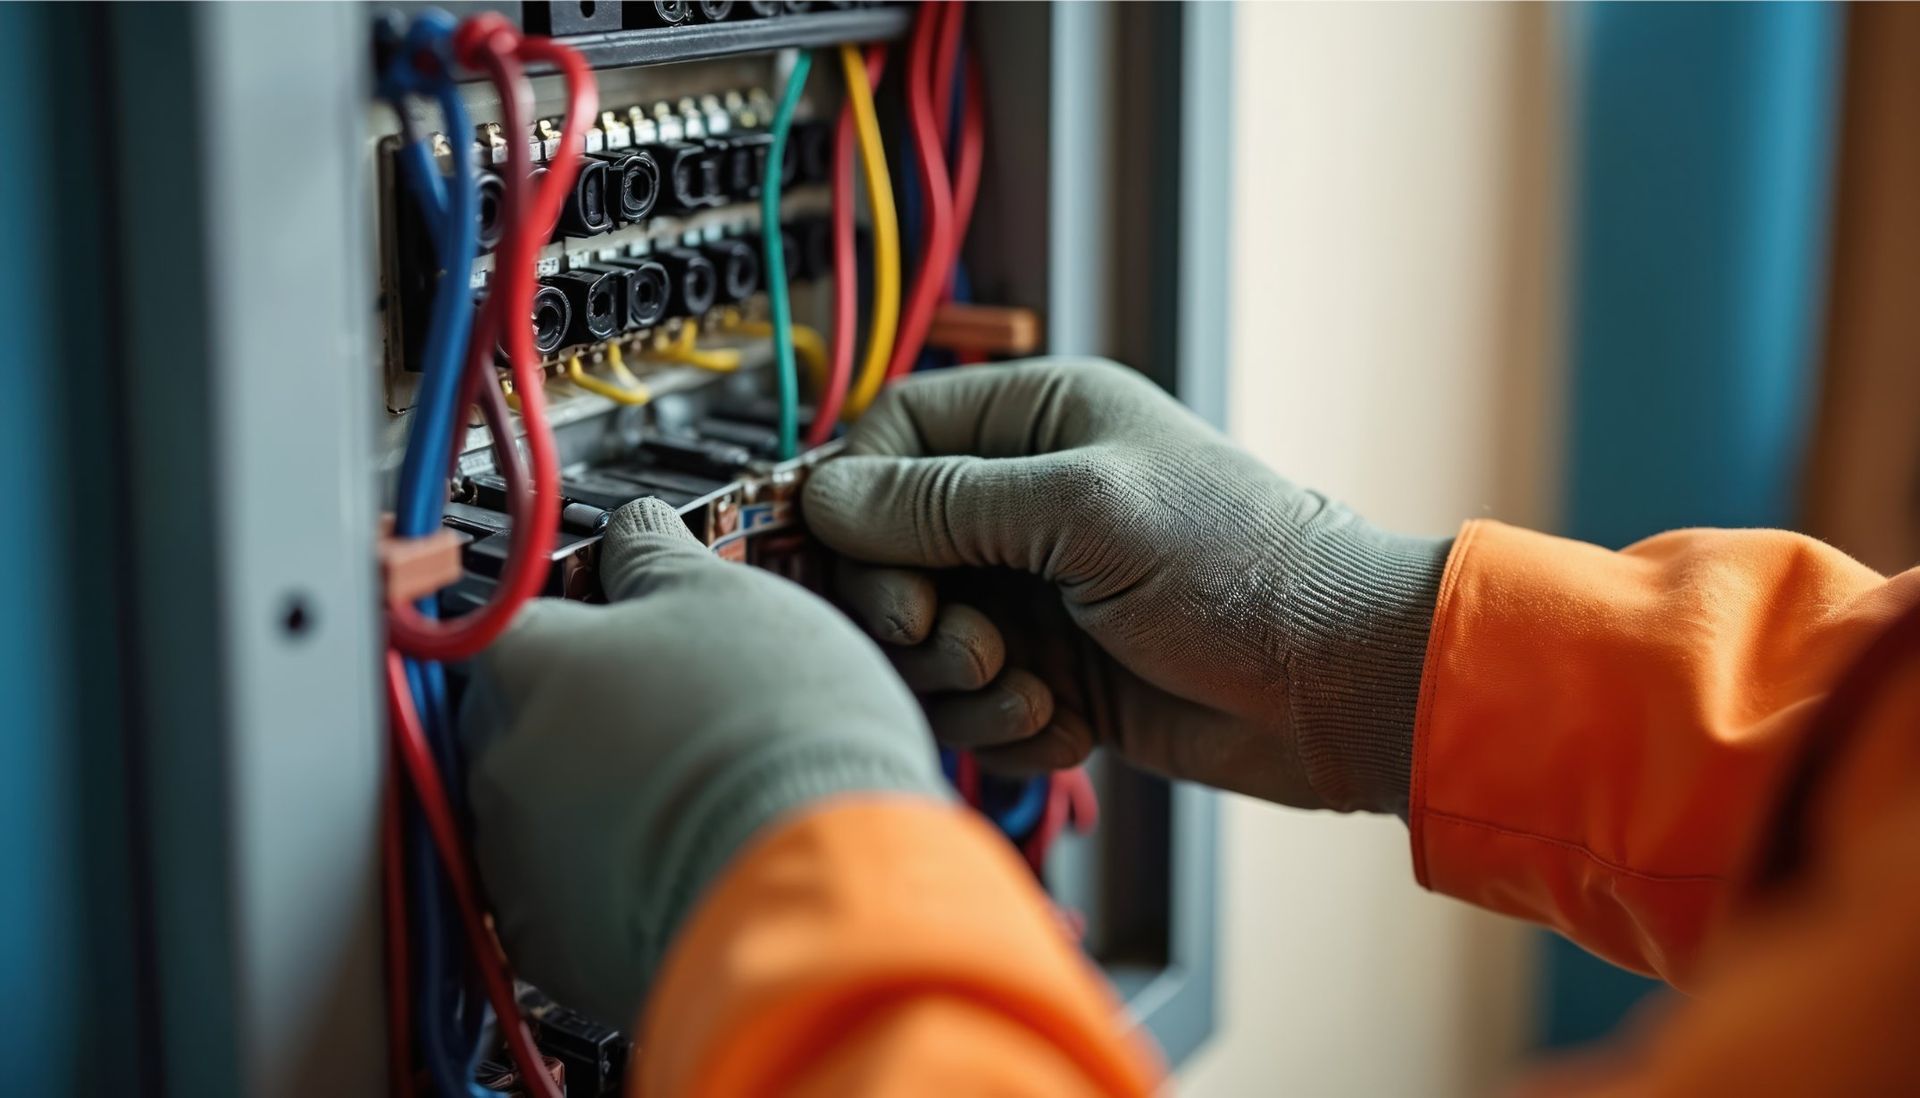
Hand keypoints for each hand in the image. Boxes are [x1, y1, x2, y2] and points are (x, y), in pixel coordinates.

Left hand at [460, 498, 944, 1026]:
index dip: (557, 614)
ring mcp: (510, 855)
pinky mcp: (543, 942)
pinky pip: (555, 891)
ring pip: (533, 805)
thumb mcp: (730, 600)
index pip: (499, 612)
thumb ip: (658, 556)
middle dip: (577, 708)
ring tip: (685, 789)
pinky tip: (673, 856)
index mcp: (528, 657)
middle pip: (513, 713)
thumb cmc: (777, 737)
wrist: (813, 884)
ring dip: (589, 794)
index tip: (598, 620)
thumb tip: (636, 529)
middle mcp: (496, 756)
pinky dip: (601, 875)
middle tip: (665, 708)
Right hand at [802, 358, 1449, 814]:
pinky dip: (1003, 726)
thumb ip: (947, 502)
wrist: (1335, 687)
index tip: (851, 558)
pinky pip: (971, 705)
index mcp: (1038, 422)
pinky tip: (1065, 725)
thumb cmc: (1241, 567)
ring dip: (955, 678)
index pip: (891, 440)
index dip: (854, 499)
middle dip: (906, 607)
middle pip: (885, 550)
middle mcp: (1024, 503)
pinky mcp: (1048, 675)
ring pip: (920, 637)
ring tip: (1024, 688)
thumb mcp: (1085, 510)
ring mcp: (1033, 594)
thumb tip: (825, 497)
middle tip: (959, 638)